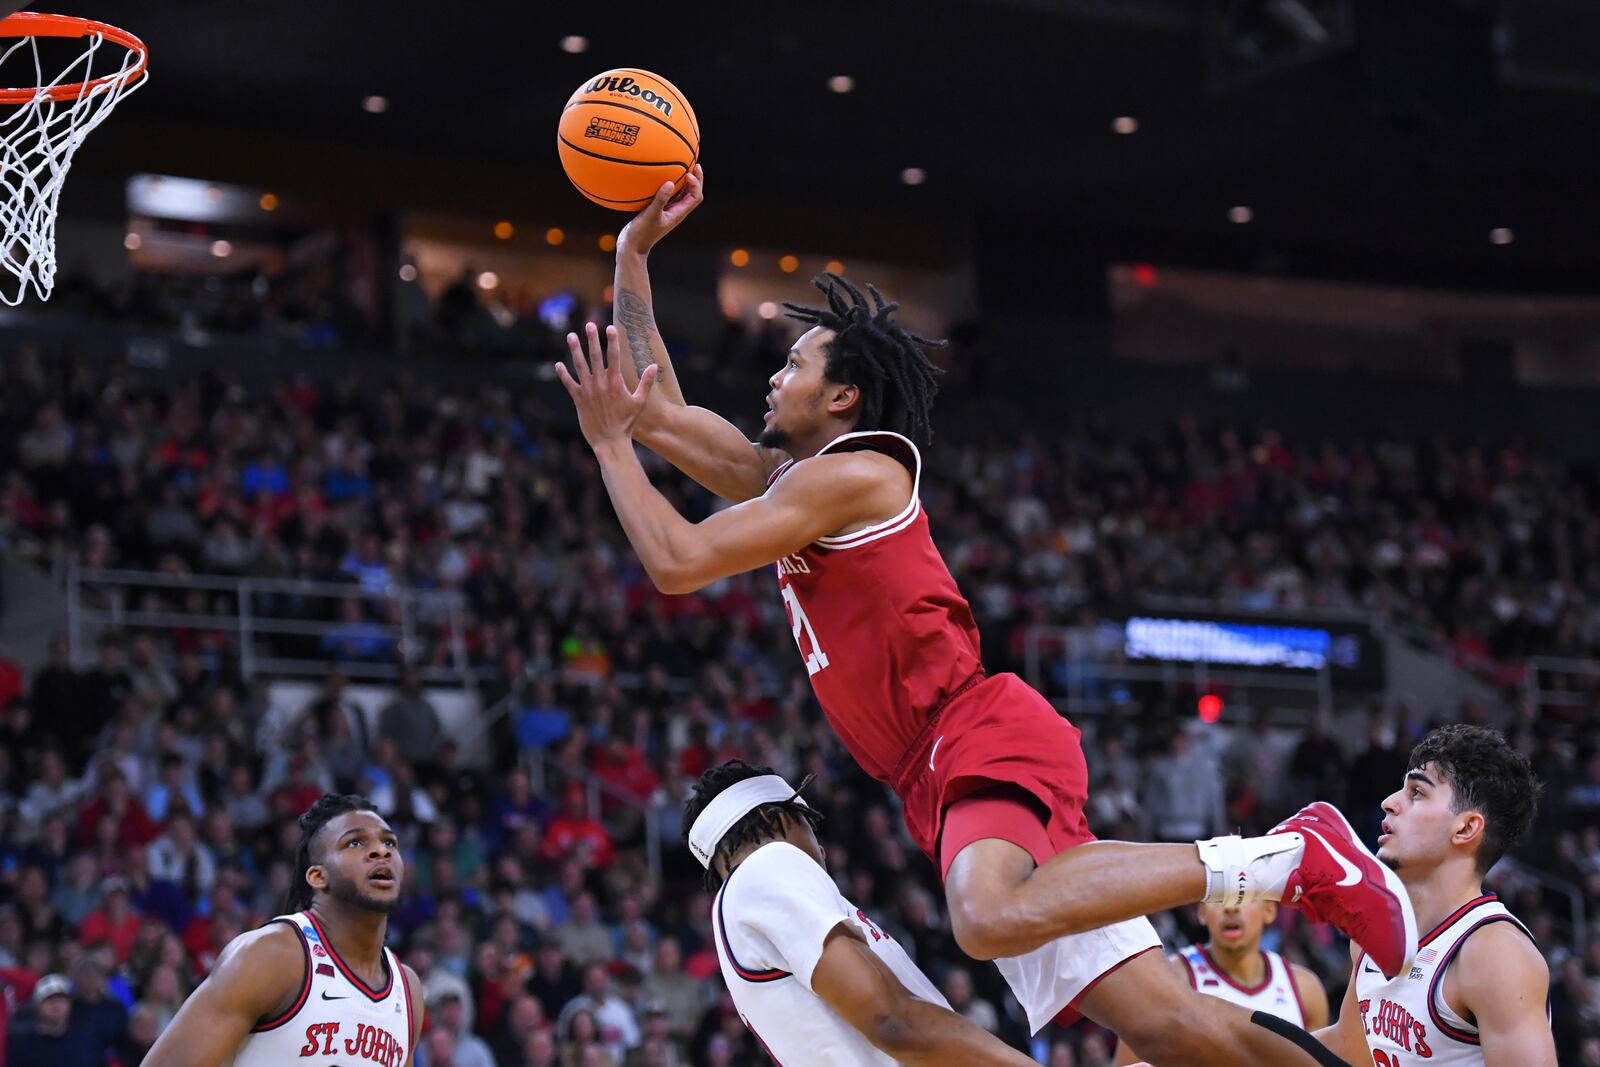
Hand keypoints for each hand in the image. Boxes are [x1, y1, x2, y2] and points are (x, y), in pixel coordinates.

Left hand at [556, 322, 657, 448]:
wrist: (610, 441)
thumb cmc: (626, 423)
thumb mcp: (639, 402)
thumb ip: (645, 383)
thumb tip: (653, 366)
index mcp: (615, 382)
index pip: (614, 356)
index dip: (612, 340)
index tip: (609, 327)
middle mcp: (600, 384)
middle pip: (595, 356)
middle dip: (592, 339)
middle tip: (589, 324)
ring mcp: (588, 391)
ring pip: (580, 366)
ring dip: (575, 350)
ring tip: (571, 336)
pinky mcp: (578, 399)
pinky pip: (569, 383)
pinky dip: (563, 374)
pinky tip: (559, 364)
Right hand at [617, 164, 703, 255]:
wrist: (631, 247)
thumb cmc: (641, 234)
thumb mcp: (650, 215)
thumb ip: (660, 200)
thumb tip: (670, 183)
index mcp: (678, 214)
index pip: (695, 197)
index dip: (696, 184)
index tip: (689, 173)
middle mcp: (675, 211)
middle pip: (692, 194)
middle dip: (696, 179)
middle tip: (695, 163)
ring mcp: (667, 211)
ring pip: (681, 194)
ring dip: (684, 181)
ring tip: (683, 166)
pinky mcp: (657, 210)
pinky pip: (667, 195)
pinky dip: (668, 184)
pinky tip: (660, 176)